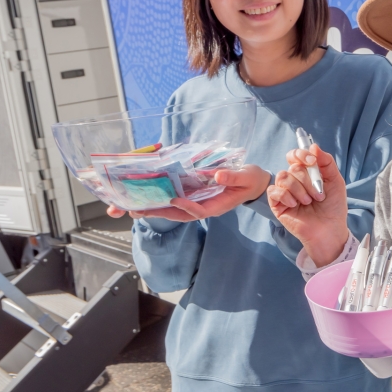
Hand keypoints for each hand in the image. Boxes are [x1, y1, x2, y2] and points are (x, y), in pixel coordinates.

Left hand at [105, 164, 270, 221]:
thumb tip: (218, 175)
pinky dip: (164, 202)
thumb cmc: (251, 180)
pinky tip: (151, 198)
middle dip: (161, 214)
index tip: (174, 200)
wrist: (254, 183)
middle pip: (181, 215)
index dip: (187, 207)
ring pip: (177, 212)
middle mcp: (207, 207)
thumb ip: (234, 177)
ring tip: (137, 208)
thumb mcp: (247, 177)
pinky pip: (179, 203)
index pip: (200, 211)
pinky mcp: (198, 197)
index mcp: (219, 205)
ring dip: (157, 210)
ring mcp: (201, 203)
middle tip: (138, 211)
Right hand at [267, 144, 349, 266]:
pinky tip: (296, 205)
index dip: (301, 154)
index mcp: (306, 173)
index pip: (295, 155)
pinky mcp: (277, 204)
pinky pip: (274, 191)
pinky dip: (286, 196)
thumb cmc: (333, 207)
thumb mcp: (335, 181)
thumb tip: (313, 146)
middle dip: (308, 180)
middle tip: (319, 195)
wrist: (329, 229)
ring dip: (299, 189)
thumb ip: (327, 162)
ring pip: (283, 176)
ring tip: (308, 202)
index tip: (312, 162)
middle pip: (293, 167)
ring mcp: (284, 192)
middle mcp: (294, 180)